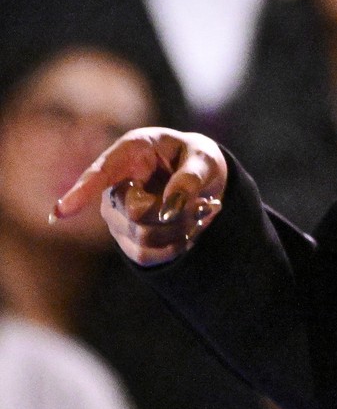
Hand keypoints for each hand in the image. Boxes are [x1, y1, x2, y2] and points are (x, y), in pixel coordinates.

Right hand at [53, 127, 227, 266]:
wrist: (201, 179)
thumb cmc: (197, 159)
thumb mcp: (205, 159)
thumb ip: (191, 177)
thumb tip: (170, 208)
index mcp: (131, 152)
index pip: (101, 173)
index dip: (82, 192)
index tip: (60, 213)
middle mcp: (116, 184)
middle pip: (136, 212)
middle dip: (175, 212)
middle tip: (201, 202)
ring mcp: (117, 214)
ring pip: (143, 236)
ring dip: (180, 229)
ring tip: (197, 212)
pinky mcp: (126, 238)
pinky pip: (147, 255)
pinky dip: (176, 245)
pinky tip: (189, 229)